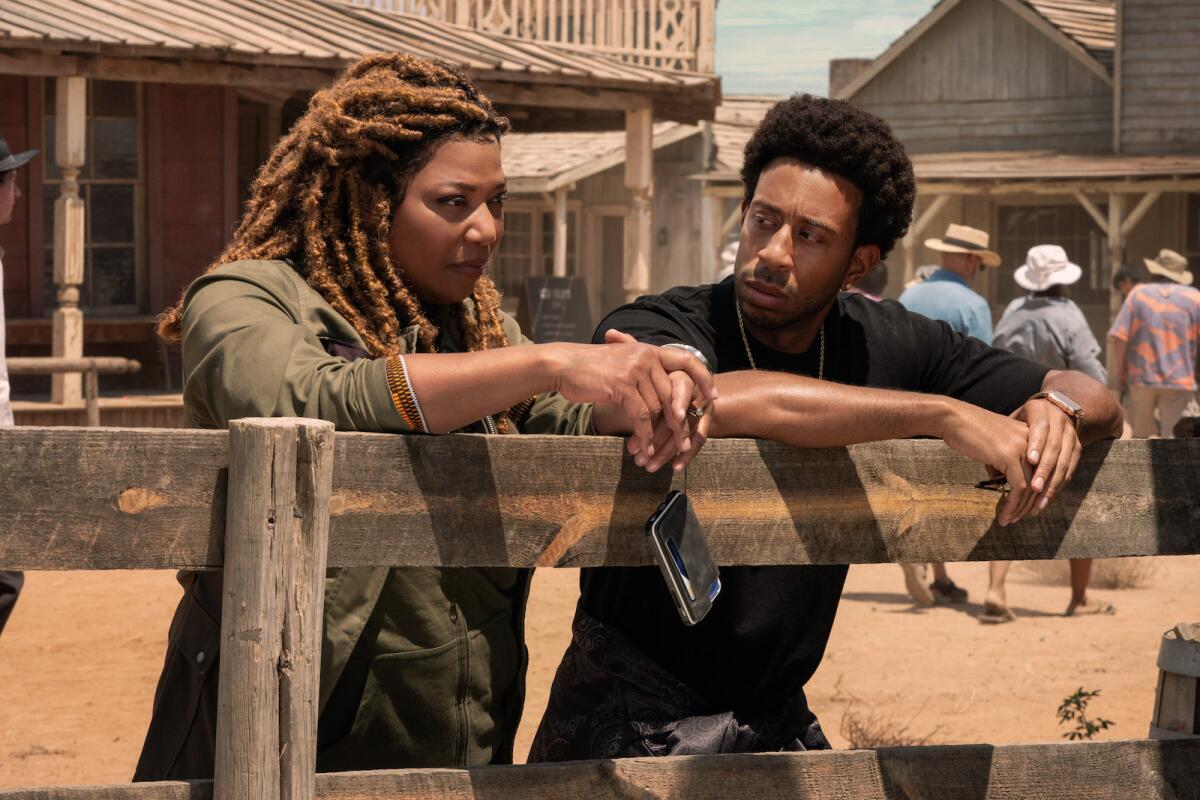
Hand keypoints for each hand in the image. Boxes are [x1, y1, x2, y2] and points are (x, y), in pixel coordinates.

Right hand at [548, 330, 714, 456]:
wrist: (564, 365)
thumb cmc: (591, 368)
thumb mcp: (621, 361)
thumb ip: (643, 371)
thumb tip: (660, 393)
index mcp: (649, 350)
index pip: (686, 360)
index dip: (702, 377)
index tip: (712, 396)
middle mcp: (646, 357)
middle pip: (673, 394)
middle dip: (679, 422)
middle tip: (685, 443)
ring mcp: (635, 370)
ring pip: (657, 408)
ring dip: (657, 435)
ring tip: (656, 454)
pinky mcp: (623, 386)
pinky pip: (641, 416)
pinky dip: (643, 436)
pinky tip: (642, 449)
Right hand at [938, 401, 1035, 525]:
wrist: (954, 419)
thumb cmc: (968, 432)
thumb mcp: (992, 448)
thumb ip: (1001, 465)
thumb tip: (1001, 487)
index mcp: (1032, 437)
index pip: (1042, 471)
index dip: (1037, 493)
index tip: (1027, 508)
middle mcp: (1034, 442)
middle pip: (1040, 481)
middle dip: (1030, 504)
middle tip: (1020, 518)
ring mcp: (1024, 448)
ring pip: (1031, 487)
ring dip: (1020, 508)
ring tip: (1010, 520)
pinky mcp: (1011, 456)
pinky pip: (1018, 487)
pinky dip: (1012, 504)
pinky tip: (1004, 514)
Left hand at [1011, 397, 1081, 514]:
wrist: (1049, 408)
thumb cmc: (1020, 420)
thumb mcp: (1012, 421)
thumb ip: (1005, 440)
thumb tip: (992, 472)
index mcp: (1040, 410)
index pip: (1040, 427)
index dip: (1036, 444)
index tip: (1030, 460)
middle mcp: (1059, 421)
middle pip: (1054, 447)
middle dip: (1044, 470)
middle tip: (1034, 488)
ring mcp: (1070, 435)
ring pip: (1064, 462)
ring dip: (1052, 484)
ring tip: (1039, 503)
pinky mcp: (1076, 448)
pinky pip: (1070, 470)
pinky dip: (1059, 486)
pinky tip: (1047, 499)